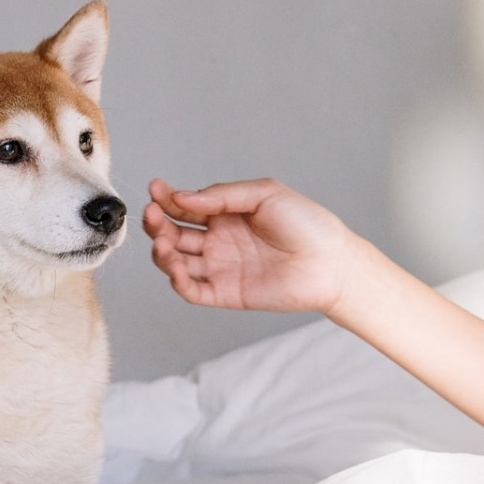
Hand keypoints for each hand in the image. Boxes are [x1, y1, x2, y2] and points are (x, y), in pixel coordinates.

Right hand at [142, 178, 355, 313]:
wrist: (332, 263)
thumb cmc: (307, 224)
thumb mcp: (264, 194)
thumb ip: (221, 195)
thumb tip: (182, 198)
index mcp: (225, 215)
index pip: (185, 207)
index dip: (166, 199)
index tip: (155, 190)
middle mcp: (217, 241)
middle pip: (173, 233)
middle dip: (157, 224)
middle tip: (151, 214)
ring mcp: (219, 267)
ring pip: (176, 261)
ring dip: (162, 252)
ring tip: (163, 243)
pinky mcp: (224, 293)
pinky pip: (191, 290)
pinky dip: (177, 280)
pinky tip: (176, 267)